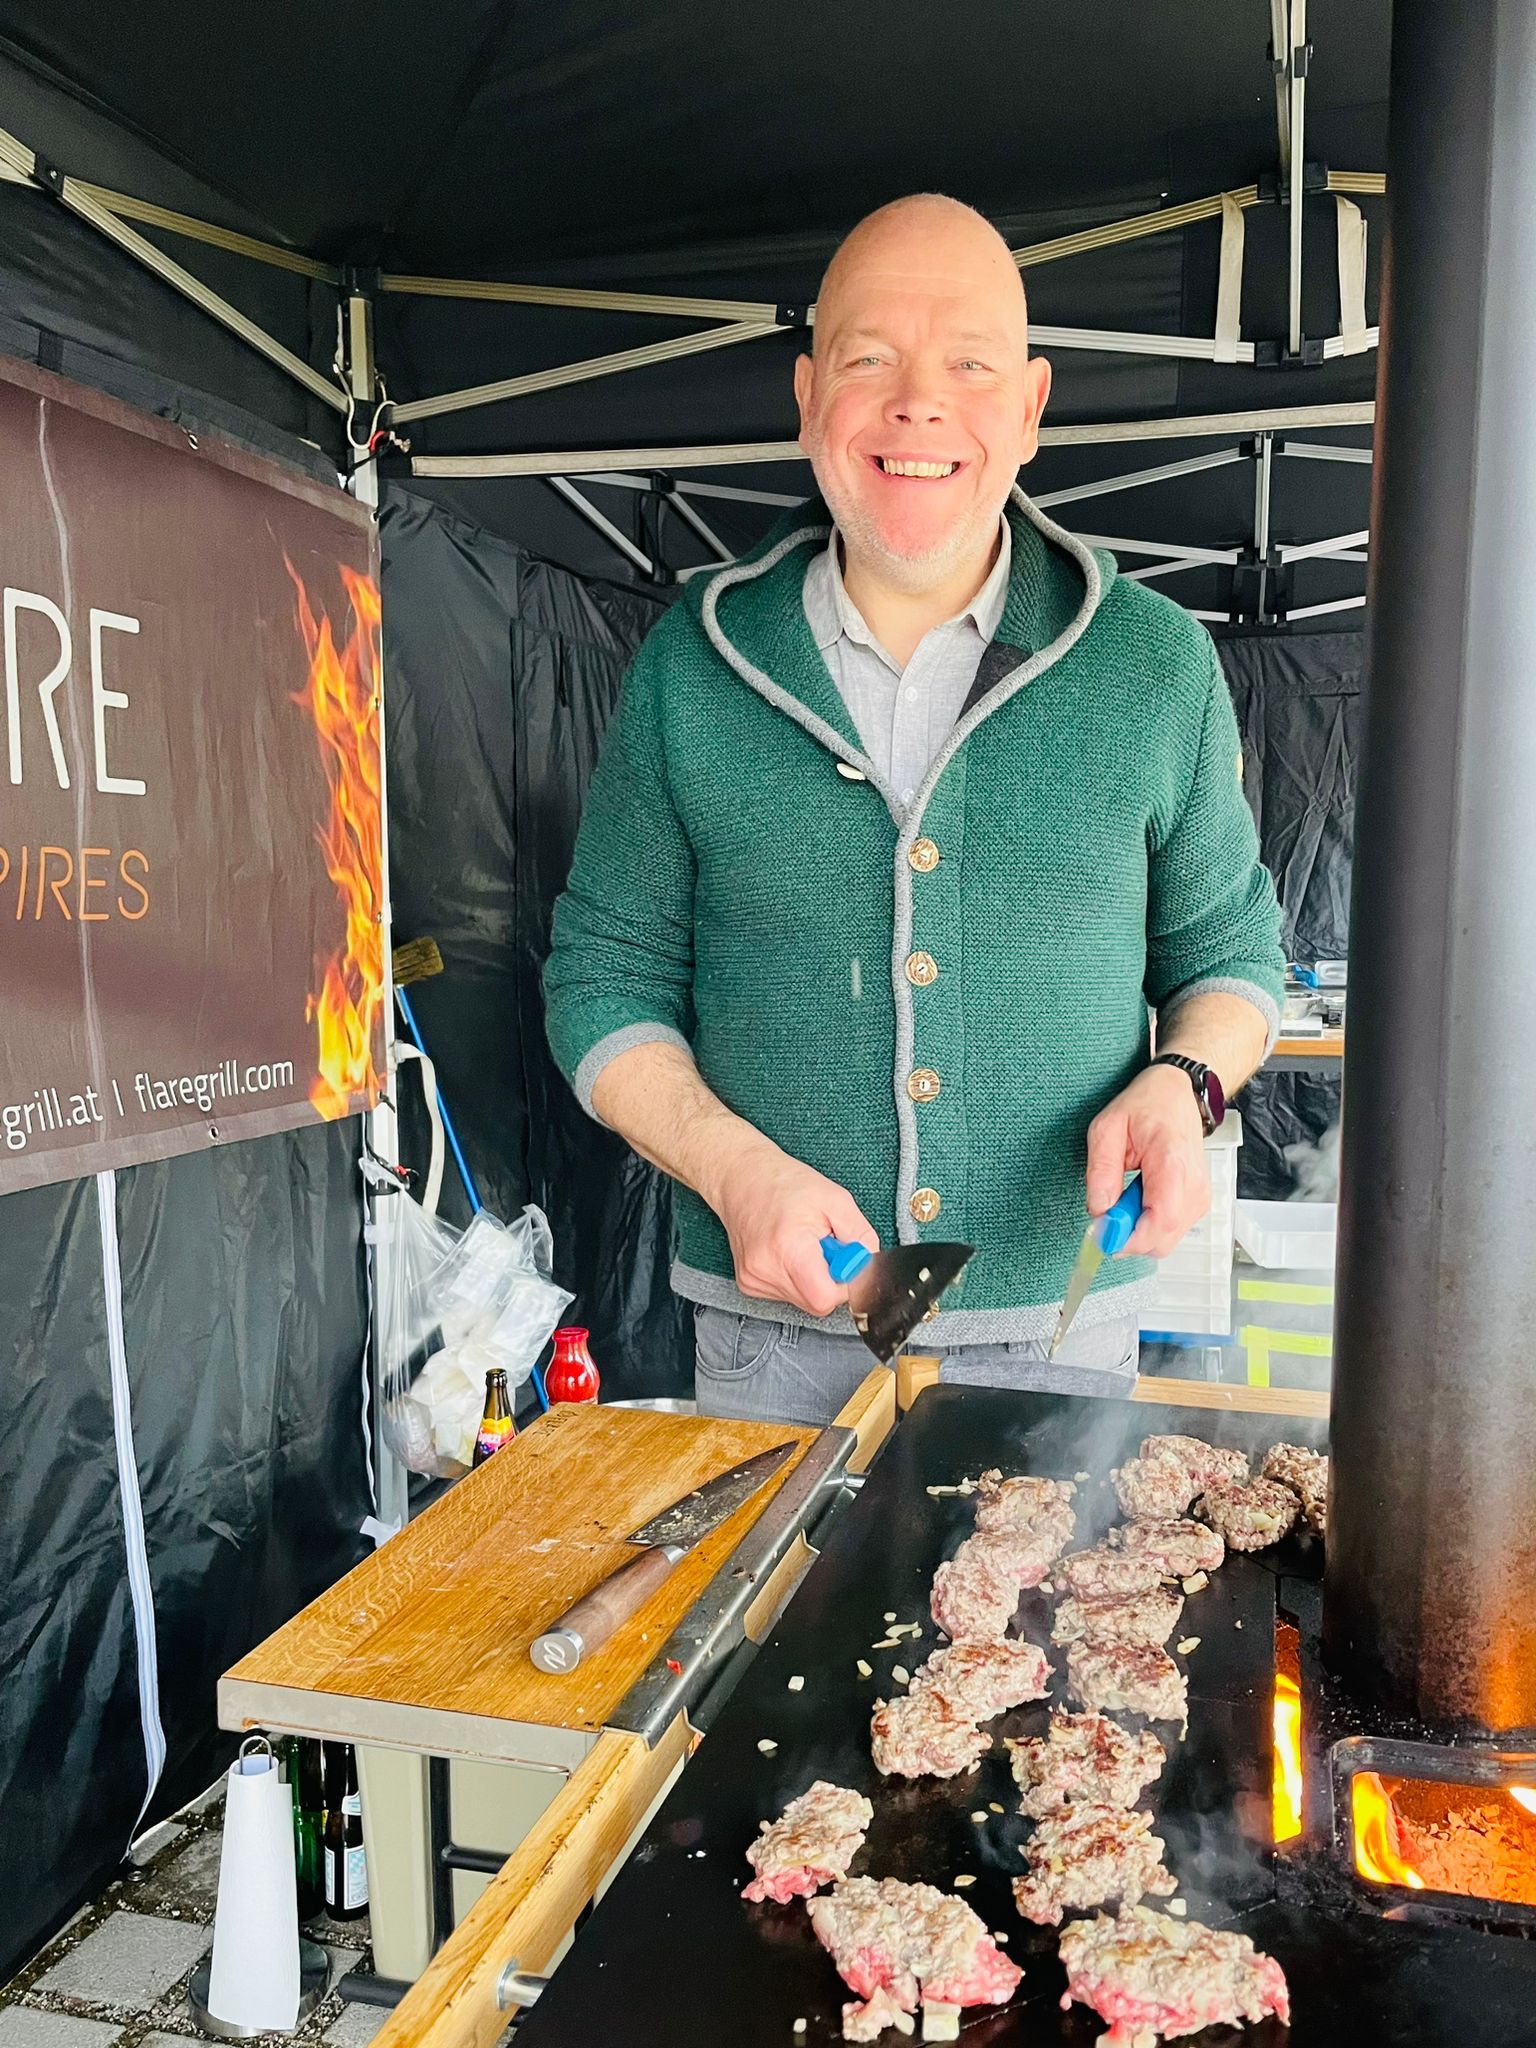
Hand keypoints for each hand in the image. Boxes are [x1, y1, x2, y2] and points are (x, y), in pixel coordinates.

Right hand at [708, 1135, 878, 1317]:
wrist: (742, 1178)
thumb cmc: (786, 1184)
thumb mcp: (837, 1200)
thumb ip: (862, 1237)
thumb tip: (870, 1265)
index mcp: (789, 1249)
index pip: (826, 1297)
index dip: (844, 1284)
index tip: (844, 1260)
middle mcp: (766, 1269)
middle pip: (817, 1302)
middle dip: (830, 1278)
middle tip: (823, 1245)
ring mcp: (753, 1279)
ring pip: (803, 1299)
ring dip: (813, 1277)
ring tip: (803, 1244)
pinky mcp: (749, 1284)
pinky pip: (787, 1294)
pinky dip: (796, 1276)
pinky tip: (788, 1251)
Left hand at [1085, 1065, 1209, 1259]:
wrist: (1177, 1094)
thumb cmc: (1146, 1105)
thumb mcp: (1107, 1128)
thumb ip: (1101, 1172)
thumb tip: (1099, 1211)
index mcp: (1173, 1164)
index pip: (1159, 1222)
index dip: (1128, 1238)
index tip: (1102, 1233)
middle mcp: (1194, 1187)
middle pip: (1161, 1241)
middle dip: (1127, 1235)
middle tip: (1109, 1206)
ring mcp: (1200, 1197)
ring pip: (1164, 1241)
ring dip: (1137, 1227)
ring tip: (1127, 1192)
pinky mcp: (1198, 1203)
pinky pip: (1169, 1230)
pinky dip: (1148, 1222)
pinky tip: (1140, 1195)